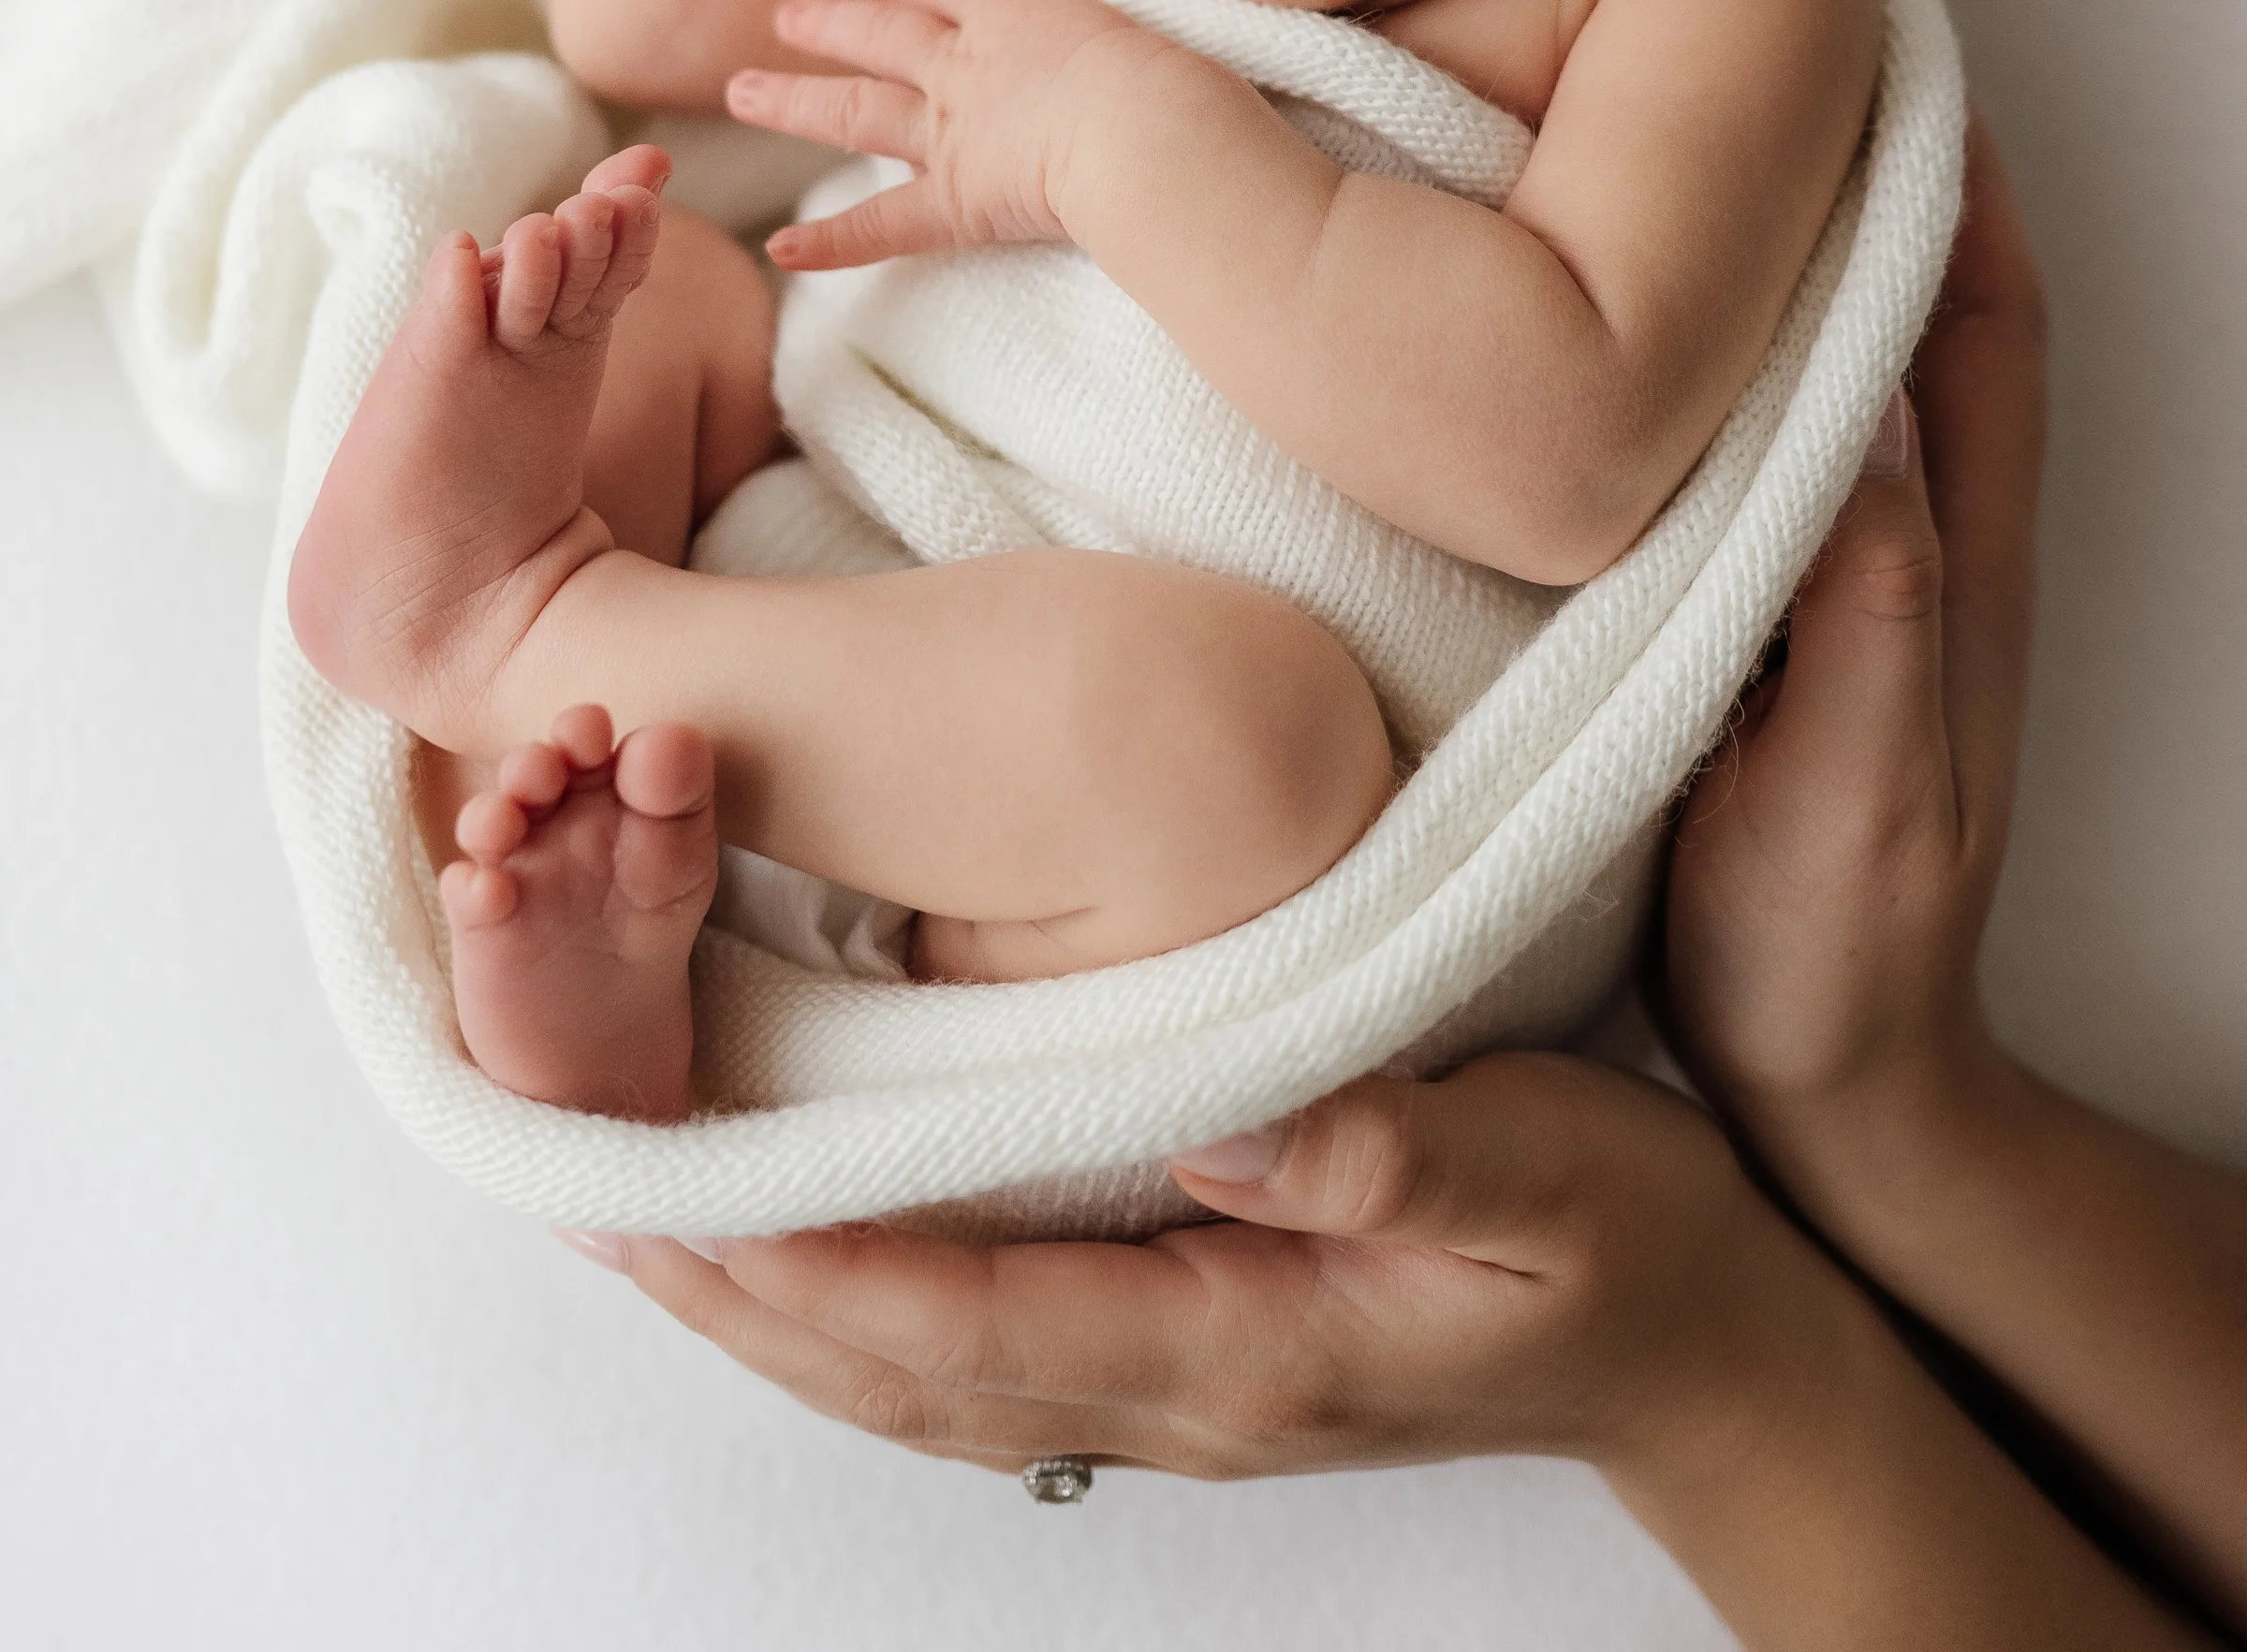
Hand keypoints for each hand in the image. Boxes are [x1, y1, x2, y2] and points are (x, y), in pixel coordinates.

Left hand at [604, 1054, 1811, 1483]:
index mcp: (1242, 1343)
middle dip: (732, 1287)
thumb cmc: (1630, 1248)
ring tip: (634, 1212)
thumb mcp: (1554, 1172)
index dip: (815, 1263)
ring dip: (768, 1301)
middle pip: (899, 1368)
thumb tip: (1237, 1117)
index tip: (677, 1197)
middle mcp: (1177, 1386)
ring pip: (915, 1373)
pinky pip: (972, 1347)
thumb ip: (1401, 1151)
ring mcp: (1175, 1385)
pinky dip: (855, 1304)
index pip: (977, 1320)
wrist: (1704, 1353)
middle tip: (578, 1193)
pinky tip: (807, 1238)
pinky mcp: (1186, 1348)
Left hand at [727, 0, 1172, 266]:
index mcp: (1020, 16)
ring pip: (855, 109)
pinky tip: (780, 249)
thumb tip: (1159, 64)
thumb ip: (1130, 46)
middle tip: (786, 18)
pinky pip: (880, 224)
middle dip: (835, 23)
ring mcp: (951, 131)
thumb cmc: (1173, 84)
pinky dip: (830, 240)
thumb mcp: (1154, 36)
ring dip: (793, 99)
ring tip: (739, 91)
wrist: (1145, 129)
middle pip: (884, 34)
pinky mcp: (954, 199)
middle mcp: (969, 65)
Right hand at [1661, 111, 2046, 1195]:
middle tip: (1714, 30)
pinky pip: (1720, 429)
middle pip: (1885, 286)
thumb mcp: (1864, 790)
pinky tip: (1573, 311)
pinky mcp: (1749, 600)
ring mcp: (1828, 555)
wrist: (1826, 1088)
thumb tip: (1859, 417)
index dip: (1926, 159)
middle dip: (1824, 155)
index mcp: (1951, 540)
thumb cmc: (1843, 950)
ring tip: (1623, 128)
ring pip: (1796, 348)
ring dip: (1738, 241)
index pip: (1972, 298)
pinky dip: (1673, 350)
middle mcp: (1902, 519)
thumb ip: (1876, 612)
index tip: (1842, 32)